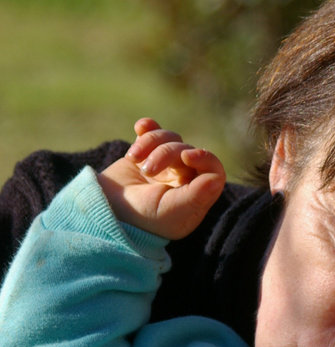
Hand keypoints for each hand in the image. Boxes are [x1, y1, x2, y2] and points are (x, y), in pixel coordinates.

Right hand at [97, 117, 224, 237]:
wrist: (106, 211)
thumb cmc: (142, 219)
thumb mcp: (170, 212)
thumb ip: (196, 196)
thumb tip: (216, 179)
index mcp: (195, 196)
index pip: (214, 171)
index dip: (206, 158)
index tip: (187, 156)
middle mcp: (184, 178)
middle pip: (187, 150)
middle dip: (166, 154)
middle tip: (147, 170)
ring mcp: (166, 164)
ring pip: (170, 138)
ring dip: (151, 142)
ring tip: (134, 158)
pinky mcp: (146, 153)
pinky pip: (153, 131)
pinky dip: (148, 127)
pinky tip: (140, 127)